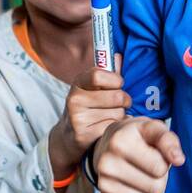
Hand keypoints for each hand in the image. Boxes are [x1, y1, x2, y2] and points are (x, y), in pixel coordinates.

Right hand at [49, 53, 129, 176]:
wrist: (67, 137)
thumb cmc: (87, 107)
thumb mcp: (93, 88)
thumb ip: (108, 73)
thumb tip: (118, 56)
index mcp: (78, 83)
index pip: (98, 74)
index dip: (115, 79)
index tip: (118, 84)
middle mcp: (74, 99)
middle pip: (117, 96)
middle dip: (124, 101)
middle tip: (118, 105)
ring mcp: (77, 118)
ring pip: (118, 113)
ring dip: (120, 116)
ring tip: (108, 117)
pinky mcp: (83, 136)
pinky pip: (114, 127)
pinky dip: (116, 128)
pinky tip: (106, 128)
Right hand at [93, 116, 184, 192]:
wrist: (109, 145)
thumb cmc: (138, 137)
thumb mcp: (154, 129)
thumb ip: (169, 140)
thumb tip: (179, 160)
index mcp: (120, 142)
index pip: (159, 168)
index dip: (164, 163)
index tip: (155, 155)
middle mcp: (107, 164)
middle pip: (156, 189)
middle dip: (161, 180)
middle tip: (151, 169)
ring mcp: (103, 185)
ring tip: (145, 180)